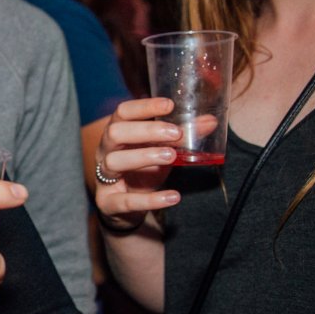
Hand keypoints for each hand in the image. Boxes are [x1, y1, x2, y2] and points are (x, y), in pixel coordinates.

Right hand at [94, 97, 182, 230]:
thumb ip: (182, 137)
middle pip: (115, 133)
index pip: (122, 112)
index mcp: (117, 133)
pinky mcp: (108, 203)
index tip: (169, 105)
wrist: (126, 208)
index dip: (143, 107)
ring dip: (143, 156)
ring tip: (172, 156)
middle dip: (145, 130)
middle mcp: (105, 152)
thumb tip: (210, 122)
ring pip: (114, 161)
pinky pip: (125, 201)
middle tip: (175, 133)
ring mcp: (104, 177)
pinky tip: (173, 196)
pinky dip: (150, 200)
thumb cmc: (142, 171)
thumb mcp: (162, 151)